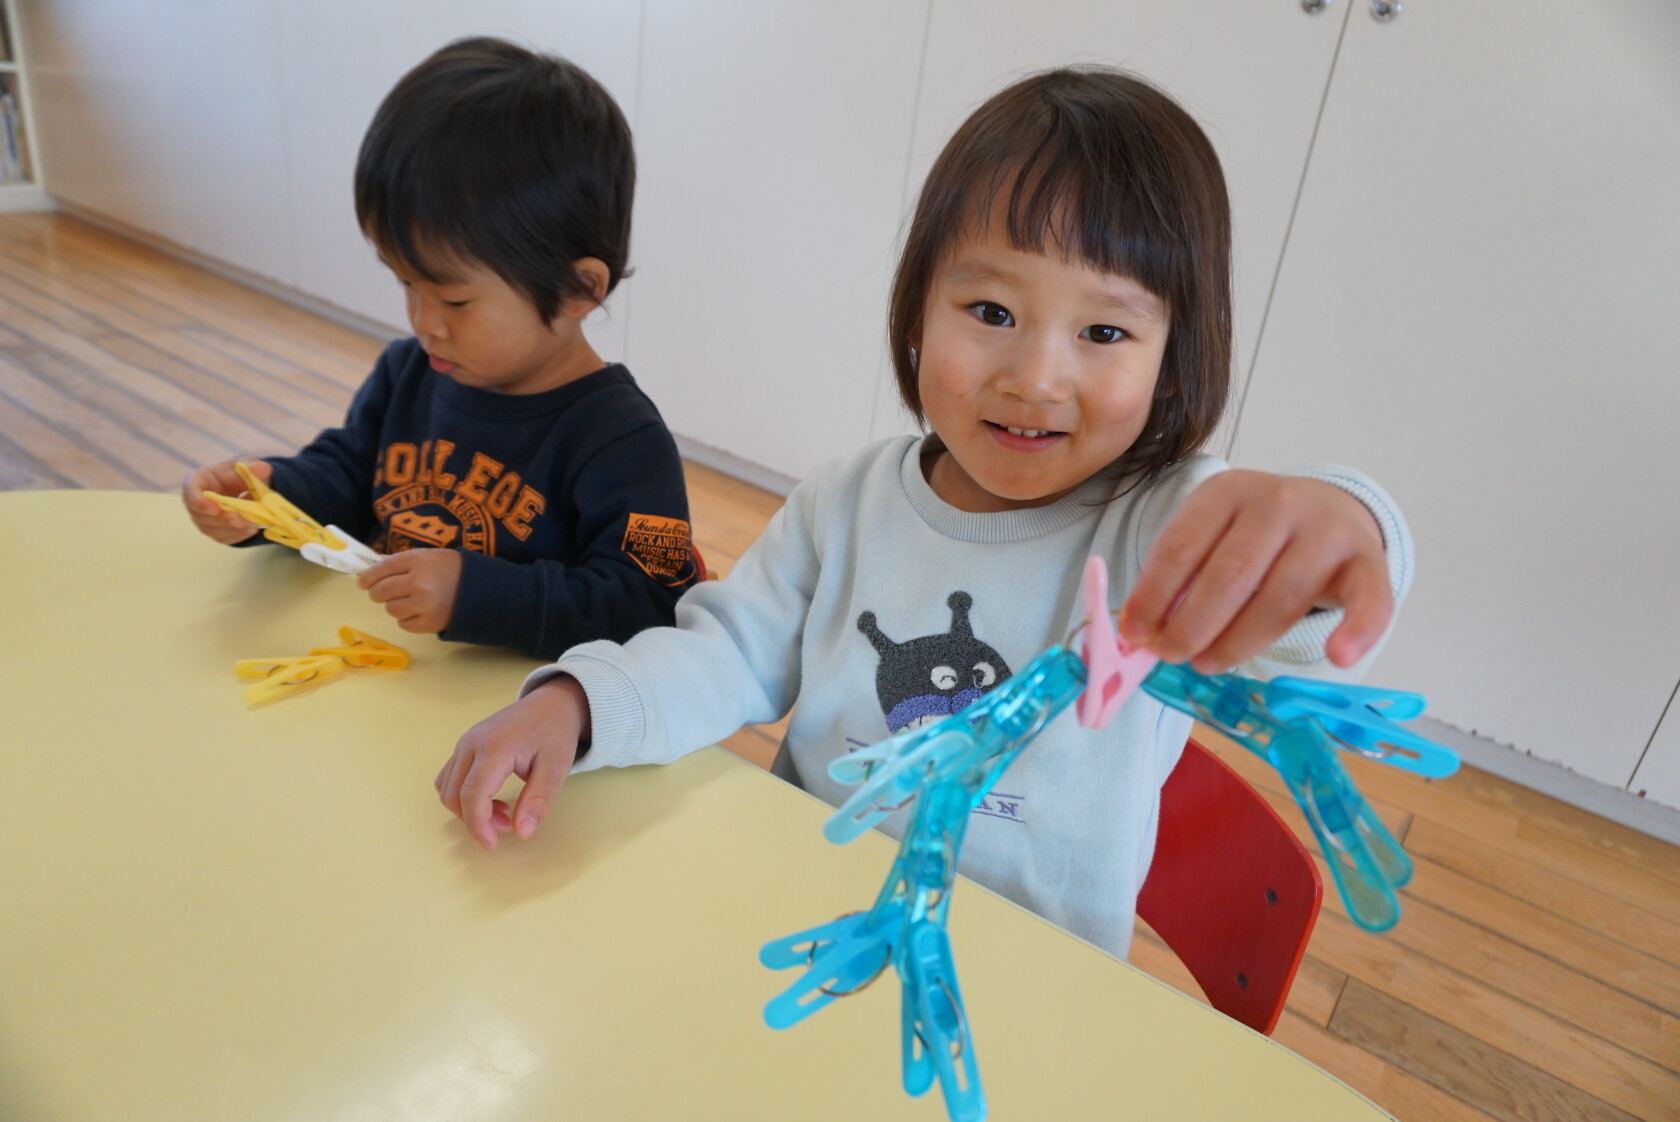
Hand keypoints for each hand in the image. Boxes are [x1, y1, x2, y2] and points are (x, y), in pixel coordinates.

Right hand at [182, 459, 271, 543]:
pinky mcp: (215, 530)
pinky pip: (222, 537)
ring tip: (251, 525)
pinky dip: (237, 535)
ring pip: (210, 529)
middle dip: (221, 520)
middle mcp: (196, 501)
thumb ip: (254, 467)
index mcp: (198, 480)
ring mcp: (203, 518)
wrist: (248, 488)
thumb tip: (263, 468)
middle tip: (239, 521)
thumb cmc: (240, 474)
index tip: (214, 509)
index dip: (198, 501)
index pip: (190, 490)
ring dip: (230, 529)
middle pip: (200, 514)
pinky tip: (251, 530)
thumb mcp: (248, 465)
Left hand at [357, 549, 462, 633]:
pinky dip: (407, 619)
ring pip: (391, 609)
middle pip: (381, 591)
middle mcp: (418, 582)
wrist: (483, 590)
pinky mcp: (429, 623)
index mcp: (418, 560)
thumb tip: (373, 569)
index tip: (362, 582)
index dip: (367, 577)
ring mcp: (423, 605)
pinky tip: (418, 612)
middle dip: (377, 593)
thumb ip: (402, 562)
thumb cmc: (453, 569)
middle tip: (381, 593)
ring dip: (394, 606)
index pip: (381, 569)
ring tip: (408, 602)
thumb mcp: (429, 556)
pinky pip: (404, 624)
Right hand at [436, 675, 591, 848]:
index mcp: (495, 746)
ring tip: (503, 812)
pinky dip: (464, 797)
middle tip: (508, 825)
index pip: (472, 793)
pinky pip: (449, 779)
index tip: (493, 845)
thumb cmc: (554, 734)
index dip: (478, 825)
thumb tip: (522, 833)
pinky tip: (491, 799)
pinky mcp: (463, 747)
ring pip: (447, 789)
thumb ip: (539, 800)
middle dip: (476, 820)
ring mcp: (463, 743)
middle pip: (454, 794)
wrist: (550, 704)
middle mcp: (471, 743)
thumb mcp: (557, 768)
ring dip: (468, 810)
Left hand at [1119, 470, 1389, 672]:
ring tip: (1209, 663)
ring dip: (1238, 642)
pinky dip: (1357, 631)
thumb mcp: (1210, 536)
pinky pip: (1369, 600)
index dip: (1153, 595)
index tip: (1134, 633)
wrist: (1326, 510)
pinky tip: (1338, 657)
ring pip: (1279, 599)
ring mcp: (1326, 530)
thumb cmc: (1251, 536)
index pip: (1182, 546)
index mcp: (1227, 491)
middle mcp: (1279, 503)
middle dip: (1191, 625)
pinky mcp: (1367, 561)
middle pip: (1229, 576)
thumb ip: (1180, 576)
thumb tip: (1143, 632)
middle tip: (1172, 655)